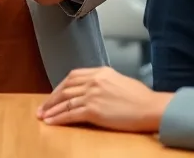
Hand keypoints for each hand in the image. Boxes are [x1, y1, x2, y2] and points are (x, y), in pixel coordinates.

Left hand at [37, 67, 171, 132]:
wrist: (150, 107)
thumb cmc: (140, 98)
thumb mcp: (120, 81)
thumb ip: (104, 82)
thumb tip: (94, 90)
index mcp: (100, 71)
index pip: (73, 76)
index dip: (60, 86)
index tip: (54, 94)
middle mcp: (94, 80)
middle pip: (66, 88)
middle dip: (52, 98)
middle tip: (43, 107)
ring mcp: (93, 94)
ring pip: (65, 101)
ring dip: (52, 110)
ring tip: (43, 116)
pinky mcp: (94, 109)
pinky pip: (71, 113)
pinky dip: (59, 118)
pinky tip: (52, 122)